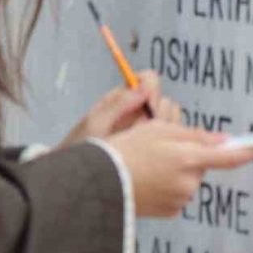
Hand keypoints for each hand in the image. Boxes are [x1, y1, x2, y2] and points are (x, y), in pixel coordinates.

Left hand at [59, 70, 177, 147]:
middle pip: (165, 100)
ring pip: (172, 118)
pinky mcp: (154, 143)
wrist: (80, 172)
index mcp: (122, 97)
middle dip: (160, 113)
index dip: (153, 89)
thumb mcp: (97, 123)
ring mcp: (148, 126)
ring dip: (165, 129)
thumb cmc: (84, 144)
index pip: (149, 80)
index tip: (150, 107)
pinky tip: (153, 154)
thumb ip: (119, 103)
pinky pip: (172, 137)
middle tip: (146, 131)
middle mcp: (138, 109)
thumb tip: (145, 84)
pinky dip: (168, 142)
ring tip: (145, 144)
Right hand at [106, 121, 252, 216]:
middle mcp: (190, 182)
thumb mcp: (156, 129)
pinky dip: (166, 187)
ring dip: (175, 172)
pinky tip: (145, 181)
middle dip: (187, 157)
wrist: (98, 180)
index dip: (248, 149)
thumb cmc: (125, 148)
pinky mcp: (171, 211)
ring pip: (188, 180)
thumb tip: (223, 140)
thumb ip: (193, 134)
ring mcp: (181, 199)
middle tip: (158, 150)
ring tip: (146, 166)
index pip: (229, 156)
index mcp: (189, 158)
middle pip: (201, 166)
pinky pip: (176, 195)